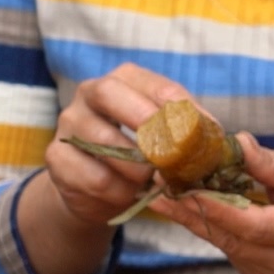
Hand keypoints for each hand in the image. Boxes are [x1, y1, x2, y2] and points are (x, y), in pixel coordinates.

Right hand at [46, 63, 194, 224]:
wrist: (98, 188)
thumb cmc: (142, 153)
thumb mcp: (167, 137)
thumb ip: (188, 132)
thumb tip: (216, 140)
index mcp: (126, 80)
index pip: (159, 86)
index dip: (185, 113)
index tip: (205, 139)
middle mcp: (91, 93)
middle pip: (111, 93)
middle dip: (146, 121)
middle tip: (171, 152)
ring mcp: (68, 124)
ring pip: (102, 139)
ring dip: (136, 166)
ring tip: (153, 181)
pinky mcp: (56, 158)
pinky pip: (92, 175)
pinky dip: (118, 190)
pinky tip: (128, 193)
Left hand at [150, 134, 273, 273]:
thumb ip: (271, 163)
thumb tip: (236, 144)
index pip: (256, 225)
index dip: (217, 209)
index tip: (183, 188)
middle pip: (233, 238)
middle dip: (194, 210)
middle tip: (159, 185)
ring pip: (225, 245)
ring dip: (194, 219)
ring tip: (164, 191)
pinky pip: (228, 249)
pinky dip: (209, 226)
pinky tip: (187, 206)